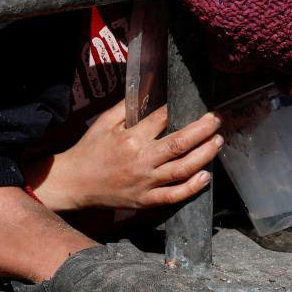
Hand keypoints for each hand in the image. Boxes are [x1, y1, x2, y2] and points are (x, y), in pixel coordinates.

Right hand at [28, 101, 222, 210]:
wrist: (73, 182)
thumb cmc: (90, 149)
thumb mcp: (104, 122)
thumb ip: (126, 107)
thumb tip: (148, 92)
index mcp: (131, 138)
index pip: (163, 119)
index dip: (179, 110)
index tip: (193, 104)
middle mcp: (141, 160)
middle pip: (180, 144)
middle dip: (203, 130)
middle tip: (217, 120)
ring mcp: (145, 182)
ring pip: (182, 169)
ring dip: (205, 154)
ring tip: (218, 141)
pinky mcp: (145, 200)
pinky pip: (173, 195)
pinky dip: (192, 187)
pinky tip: (206, 176)